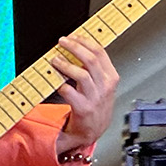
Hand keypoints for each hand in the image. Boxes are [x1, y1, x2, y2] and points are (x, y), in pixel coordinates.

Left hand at [51, 35, 118, 151]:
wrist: (93, 129)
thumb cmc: (96, 104)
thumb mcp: (102, 84)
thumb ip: (93, 67)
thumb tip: (77, 46)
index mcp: (110, 77)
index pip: (100, 52)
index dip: (85, 41)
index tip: (73, 36)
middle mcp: (105, 86)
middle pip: (91, 60)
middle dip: (75, 47)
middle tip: (62, 42)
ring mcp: (95, 98)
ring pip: (81, 74)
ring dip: (66, 65)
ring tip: (55, 60)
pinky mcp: (83, 108)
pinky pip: (70, 92)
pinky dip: (61, 85)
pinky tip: (56, 82)